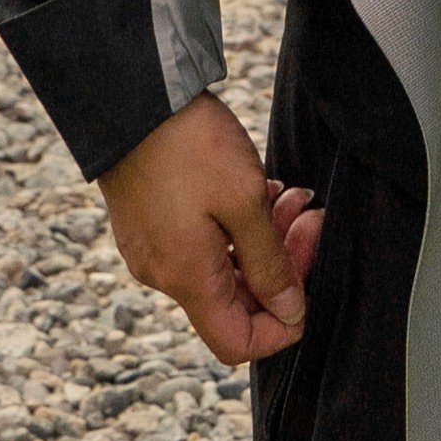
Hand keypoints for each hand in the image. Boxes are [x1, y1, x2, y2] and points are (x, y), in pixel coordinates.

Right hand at [98, 93, 323, 362]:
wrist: (132, 97)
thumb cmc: (190, 146)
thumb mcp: (246, 201)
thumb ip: (271, 263)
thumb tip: (289, 311)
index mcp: (187, 279)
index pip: (237, 343)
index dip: (280, 327)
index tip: (306, 283)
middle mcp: (164, 274)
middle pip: (236, 300)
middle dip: (282, 265)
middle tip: (308, 218)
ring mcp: (154, 247)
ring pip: (223, 265)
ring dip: (264, 237)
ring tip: (290, 194)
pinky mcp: (150, 222)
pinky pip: (201, 242)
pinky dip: (235, 225)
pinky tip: (258, 188)